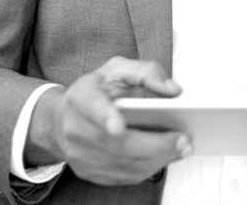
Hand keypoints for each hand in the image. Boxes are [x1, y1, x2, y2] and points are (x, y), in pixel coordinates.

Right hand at [26, 56, 191, 185]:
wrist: (64, 119)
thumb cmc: (96, 92)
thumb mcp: (118, 69)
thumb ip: (147, 72)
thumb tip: (172, 90)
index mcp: (82, 96)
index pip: (92, 106)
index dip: (105, 116)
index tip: (117, 126)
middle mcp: (75, 128)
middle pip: (117, 144)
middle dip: (155, 144)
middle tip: (183, 140)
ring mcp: (80, 154)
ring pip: (125, 164)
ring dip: (158, 159)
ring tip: (180, 148)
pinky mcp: (89, 173)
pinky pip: (125, 176)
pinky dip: (148, 168)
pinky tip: (162, 156)